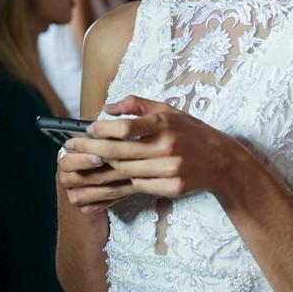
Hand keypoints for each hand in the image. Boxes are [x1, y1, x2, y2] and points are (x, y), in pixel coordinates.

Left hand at [60, 96, 249, 214]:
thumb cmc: (190, 132)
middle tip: (71, 149)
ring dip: (103, 168)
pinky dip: (126, 180)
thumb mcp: (169, 110)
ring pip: (125, 171)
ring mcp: (170, 169)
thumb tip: (107, 109)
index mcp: (165, 124)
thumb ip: (137, 104)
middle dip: (90, 151)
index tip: (88, 130)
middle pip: (119, 153)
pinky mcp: (172, 187)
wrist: (221, 161)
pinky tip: (115, 175)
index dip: (103, 130)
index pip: (126, 127)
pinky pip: (139, 185)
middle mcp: (167, 147)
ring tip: (85, 163)